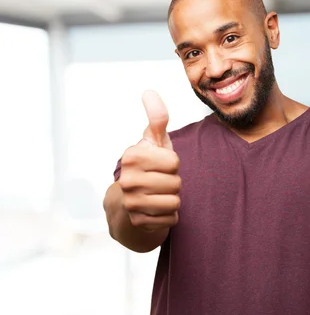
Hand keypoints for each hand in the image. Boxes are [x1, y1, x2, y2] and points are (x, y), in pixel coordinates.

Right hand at [118, 90, 180, 231]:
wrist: (128, 202)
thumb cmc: (148, 166)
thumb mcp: (153, 141)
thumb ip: (157, 118)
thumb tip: (149, 91)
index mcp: (132, 156)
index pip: (174, 162)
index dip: (172, 164)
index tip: (159, 165)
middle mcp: (127, 179)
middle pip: (176, 183)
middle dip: (173, 183)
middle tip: (159, 182)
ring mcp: (130, 202)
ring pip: (175, 202)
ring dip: (172, 200)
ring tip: (158, 195)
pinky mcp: (137, 222)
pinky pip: (171, 219)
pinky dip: (169, 216)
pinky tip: (156, 210)